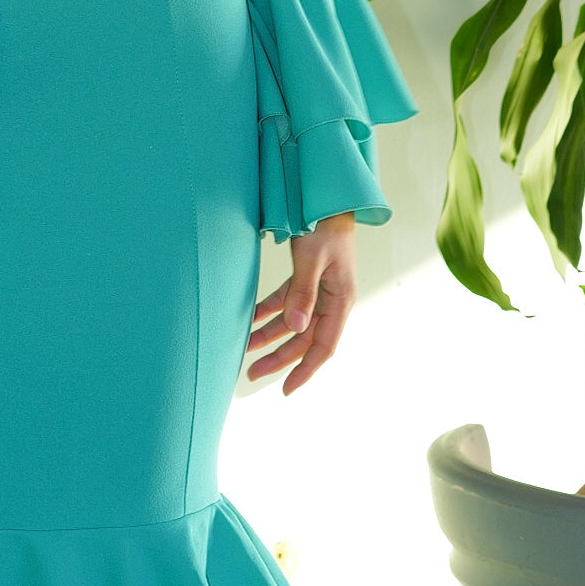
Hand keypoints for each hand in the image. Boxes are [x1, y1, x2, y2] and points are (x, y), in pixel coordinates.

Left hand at [247, 214, 357, 394]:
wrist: (328, 196)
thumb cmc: (324, 225)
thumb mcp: (312, 259)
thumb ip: (302, 293)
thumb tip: (294, 327)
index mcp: (341, 300)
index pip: (323, 346)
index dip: (305, 369)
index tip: (286, 389)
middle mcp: (331, 300)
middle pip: (304, 338)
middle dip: (278, 358)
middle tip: (250, 373)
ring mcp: (319, 289)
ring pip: (292, 323)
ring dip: (269, 336)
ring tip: (243, 348)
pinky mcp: (306, 277)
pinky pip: (285, 301)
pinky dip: (267, 311)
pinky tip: (247, 320)